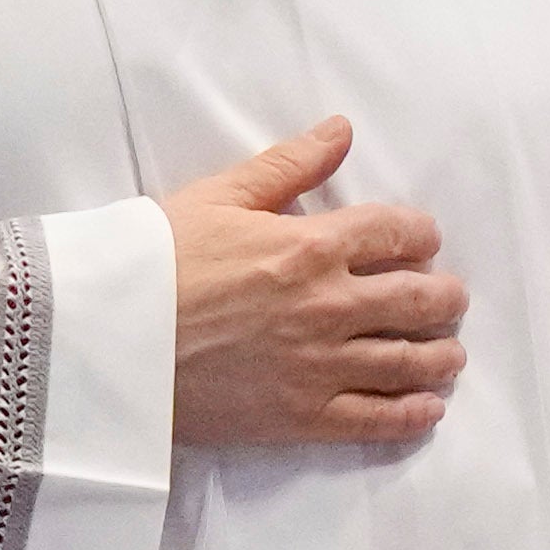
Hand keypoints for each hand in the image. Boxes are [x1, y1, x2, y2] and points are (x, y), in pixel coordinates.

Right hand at [167, 118, 463, 452]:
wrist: (100, 338)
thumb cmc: (151, 262)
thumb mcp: (217, 198)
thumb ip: (287, 166)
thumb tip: (341, 130)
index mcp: (311, 246)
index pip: (400, 232)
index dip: (422, 236)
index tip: (424, 243)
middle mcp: (329, 305)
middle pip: (422, 300)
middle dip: (445, 298)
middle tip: (448, 299)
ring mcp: (320, 364)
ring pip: (412, 362)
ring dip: (441, 356)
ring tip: (447, 354)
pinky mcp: (303, 416)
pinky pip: (379, 419)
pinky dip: (414, 414)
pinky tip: (428, 408)